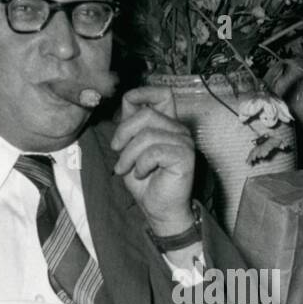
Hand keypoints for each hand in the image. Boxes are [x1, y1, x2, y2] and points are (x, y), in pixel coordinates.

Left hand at [109, 85, 196, 235]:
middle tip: (117, 153)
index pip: (162, 94)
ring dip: (128, 155)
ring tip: (126, 169)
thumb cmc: (146, 182)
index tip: (127, 108)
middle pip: (146, 113)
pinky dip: (141, 164)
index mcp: (168, 125)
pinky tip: (141, 174)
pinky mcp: (185, 156)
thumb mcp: (130, 148)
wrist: (159, 210)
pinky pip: (154, 151)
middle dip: (124, 133)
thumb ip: (131, 125)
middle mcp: (179, 130)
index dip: (143, 93)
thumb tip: (128, 101)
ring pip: (147, 134)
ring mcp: (184, 142)